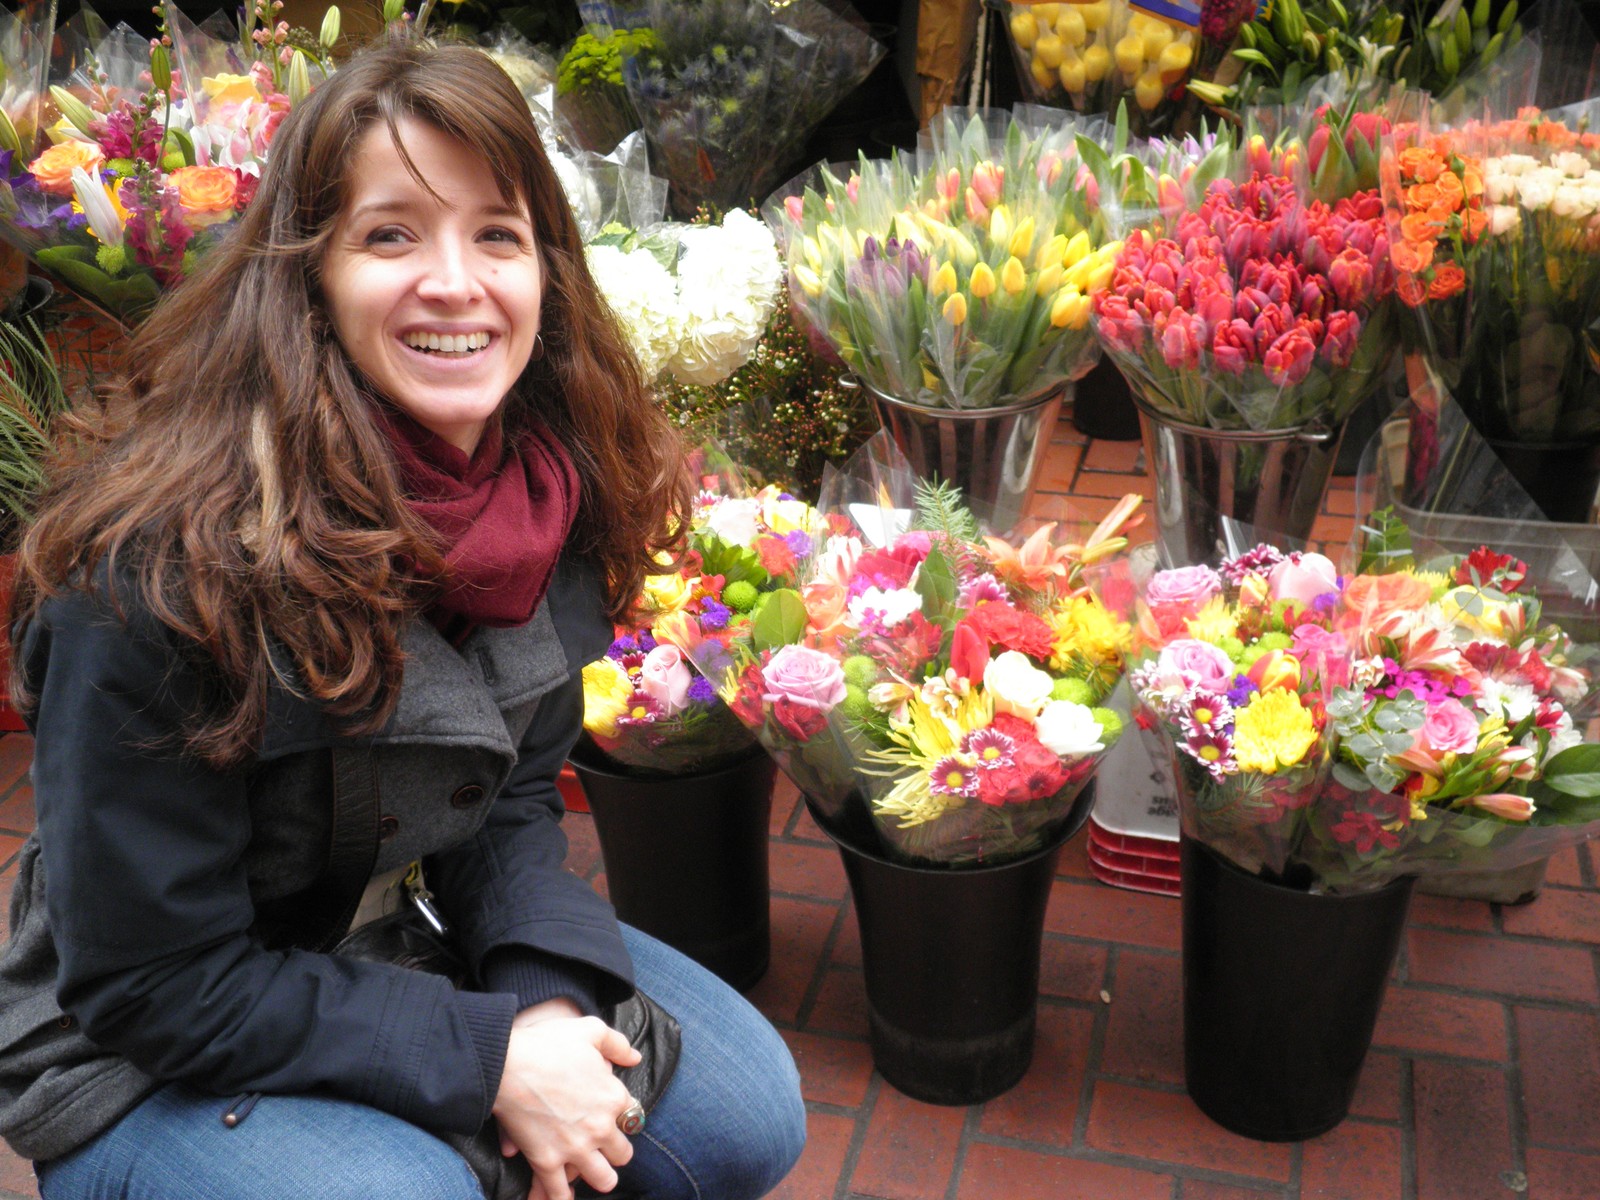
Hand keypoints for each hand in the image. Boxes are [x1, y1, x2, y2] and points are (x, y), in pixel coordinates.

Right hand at [491, 998, 642, 1199]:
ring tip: (591, 1173)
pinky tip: (563, 1195)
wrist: (507, 1063)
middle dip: (614, 1153)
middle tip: (603, 1149)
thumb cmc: (547, 1043)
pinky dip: (561, 1196)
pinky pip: (560, 1192)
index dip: (623, 1120)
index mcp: (614, 1097)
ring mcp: (575, 1148)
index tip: (612, 1119)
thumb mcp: (590, 1029)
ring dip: (599, 1177)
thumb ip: (617, 1044)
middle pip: (622, 1155)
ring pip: (603, 1179)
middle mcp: (601, 1127)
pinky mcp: (547, 1161)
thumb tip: (634, 1058)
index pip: (633, 1119)